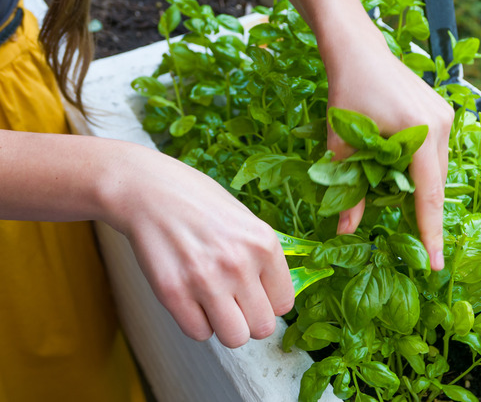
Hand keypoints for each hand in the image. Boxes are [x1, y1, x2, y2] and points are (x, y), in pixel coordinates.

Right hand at [103, 144, 294, 347]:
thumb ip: (263, 258)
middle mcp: (239, 264)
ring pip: (234, 338)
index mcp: (263, 244)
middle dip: (249, 319)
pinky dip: (196, 323)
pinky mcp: (173, 293)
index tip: (255, 294)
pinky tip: (191, 299)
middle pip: (262, 327)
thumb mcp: (246, 220)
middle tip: (234, 302)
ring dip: (225, 326)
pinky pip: (199, 333)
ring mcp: (206, 280)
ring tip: (213, 303)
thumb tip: (274, 297)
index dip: (268, 302)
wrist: (148, 190)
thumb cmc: (198, 203)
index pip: (284, 304)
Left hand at [323, 38, 452, 270]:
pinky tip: (402, 173)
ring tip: (398, 200)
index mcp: (418, 133)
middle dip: (423, 213)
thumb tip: (344, 231)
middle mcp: (440, 125)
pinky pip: (436, 153)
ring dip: (420, 188)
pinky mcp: (442, 111)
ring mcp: (446, 116)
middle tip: (414, 243)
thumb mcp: (342, 144)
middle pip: (435, 184)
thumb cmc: (346, 92)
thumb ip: (348, 190)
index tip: (436, 264)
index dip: (431, 233)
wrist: (358, 50)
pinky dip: (421, 169)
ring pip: (437, 169)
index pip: (428, 195)